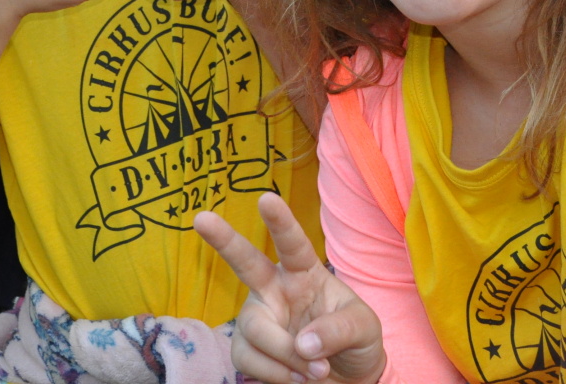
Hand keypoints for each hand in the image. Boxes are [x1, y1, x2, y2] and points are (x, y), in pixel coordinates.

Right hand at [195, 193, 385, 383]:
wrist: (349, 382)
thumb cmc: (356, 343)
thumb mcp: (364, 329)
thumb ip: (339, 330)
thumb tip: (303, 343)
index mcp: (305, 273)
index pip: (293, 244)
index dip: (280, 222)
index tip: (266, 198)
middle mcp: (275, 290)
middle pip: (245, 262)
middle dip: (223, 239)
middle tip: (201, 218)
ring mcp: (258, 319)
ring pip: (254, 329)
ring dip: (286, 355)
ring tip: (317, 371)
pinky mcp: (247, 349)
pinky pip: (248, 359)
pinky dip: (277, 374)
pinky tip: (298, 379)